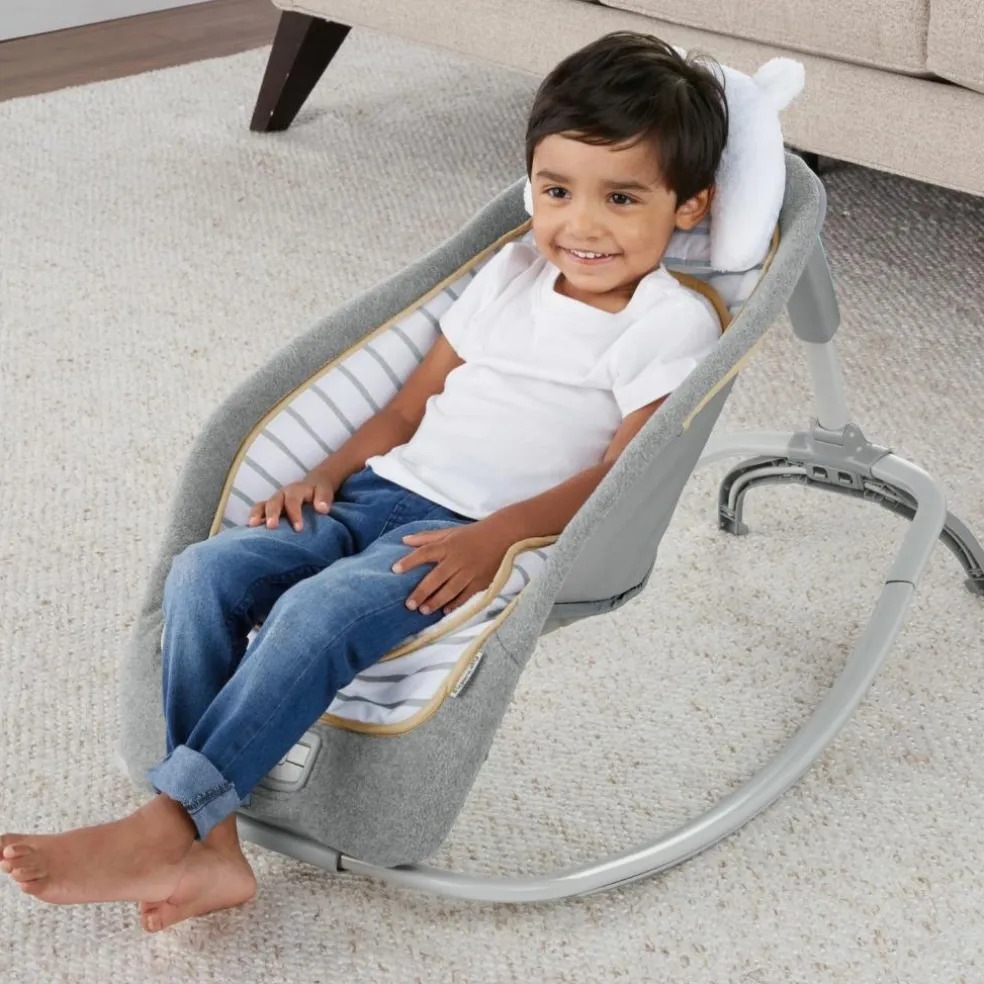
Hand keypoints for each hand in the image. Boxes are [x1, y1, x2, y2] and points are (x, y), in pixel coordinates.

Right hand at [246, 473, 335, 531]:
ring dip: (257, 515)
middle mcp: (282, 494)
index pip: (293, 501)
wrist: (313, 485)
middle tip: (271, 527)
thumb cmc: (319, 491)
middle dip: (272, 514)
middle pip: (274, 502)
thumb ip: (324, 498)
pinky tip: (249, 531)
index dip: (295, 514)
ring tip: (252, 526)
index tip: (299, 529)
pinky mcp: (269, 508)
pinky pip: (258, 511)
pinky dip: (254, 519)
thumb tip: (322, 509)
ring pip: (262, 505)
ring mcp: (274, 501)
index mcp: (296, 490)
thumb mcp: (325, 491)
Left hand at [393, 520, 514, 615]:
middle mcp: (457, 559)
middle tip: (409, 604)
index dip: (410, 561)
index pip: (425, 552)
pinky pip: (467, 595)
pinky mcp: (480, 581)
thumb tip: (404, 540)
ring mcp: (469, 571)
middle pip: (436, 577)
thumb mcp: (449, 531)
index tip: (395, 569)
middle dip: (422, 591)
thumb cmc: (471, 534)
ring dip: (436, 601)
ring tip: (423, 611)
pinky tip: (446, 611)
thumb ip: (427, 537)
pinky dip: (456, 603)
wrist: (501, 536)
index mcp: (447, 546)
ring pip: (451, 589)